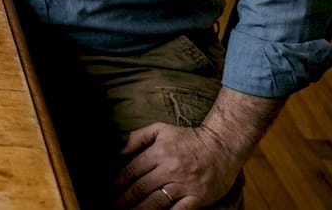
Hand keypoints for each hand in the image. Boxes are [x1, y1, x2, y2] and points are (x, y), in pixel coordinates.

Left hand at [112, 122, 243, 208]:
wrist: (223, 144)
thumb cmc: (189, 137)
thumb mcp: (160, 129)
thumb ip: (137, 138)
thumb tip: (118, 152)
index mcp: (159, 152)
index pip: (131, 171)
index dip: (117, 183)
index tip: (108, 191)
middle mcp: (170, 169)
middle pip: (140, 188)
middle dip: (123, 200)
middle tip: (111, 207)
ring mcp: (185, 184)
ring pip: (156, 202)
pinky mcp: (199, 197)